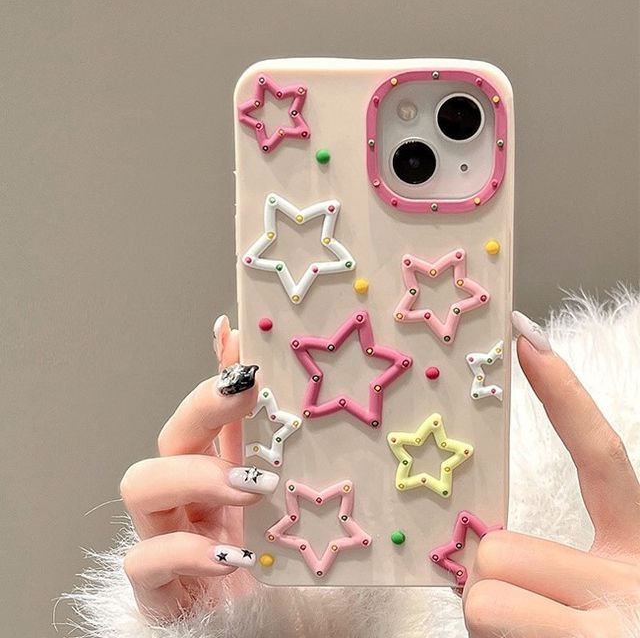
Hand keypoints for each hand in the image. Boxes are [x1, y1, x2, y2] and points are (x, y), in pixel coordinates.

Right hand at [119, 316, 272, 620]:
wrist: (255, 636)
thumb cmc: (276, 572)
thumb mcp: (292, 509)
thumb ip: (296, 468)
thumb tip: (313, 416)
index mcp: (220, 473)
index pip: (211, 411)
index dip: (216, 372)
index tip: (235, 336)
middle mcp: (187, 496)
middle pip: (172, 433)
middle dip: (203, 406)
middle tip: (246, 395)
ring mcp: (166, 535)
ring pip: (140, 482)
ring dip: (195, 476)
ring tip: (248, 488)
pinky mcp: (156, 584)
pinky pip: (145, 558)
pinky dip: (186, 551)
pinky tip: (230, 555)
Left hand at [462, 312, 639, 636]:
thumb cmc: (622, 632)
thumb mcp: (613, 594)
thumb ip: (560, 566)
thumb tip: (487, 554)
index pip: (602, 459)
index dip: (563, 395)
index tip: (526, 338)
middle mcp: (632, 590)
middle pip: (497, 550)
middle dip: (499, 581)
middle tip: (535, 614)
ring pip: (481, 601)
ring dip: (496, 621)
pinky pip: (486, 630)